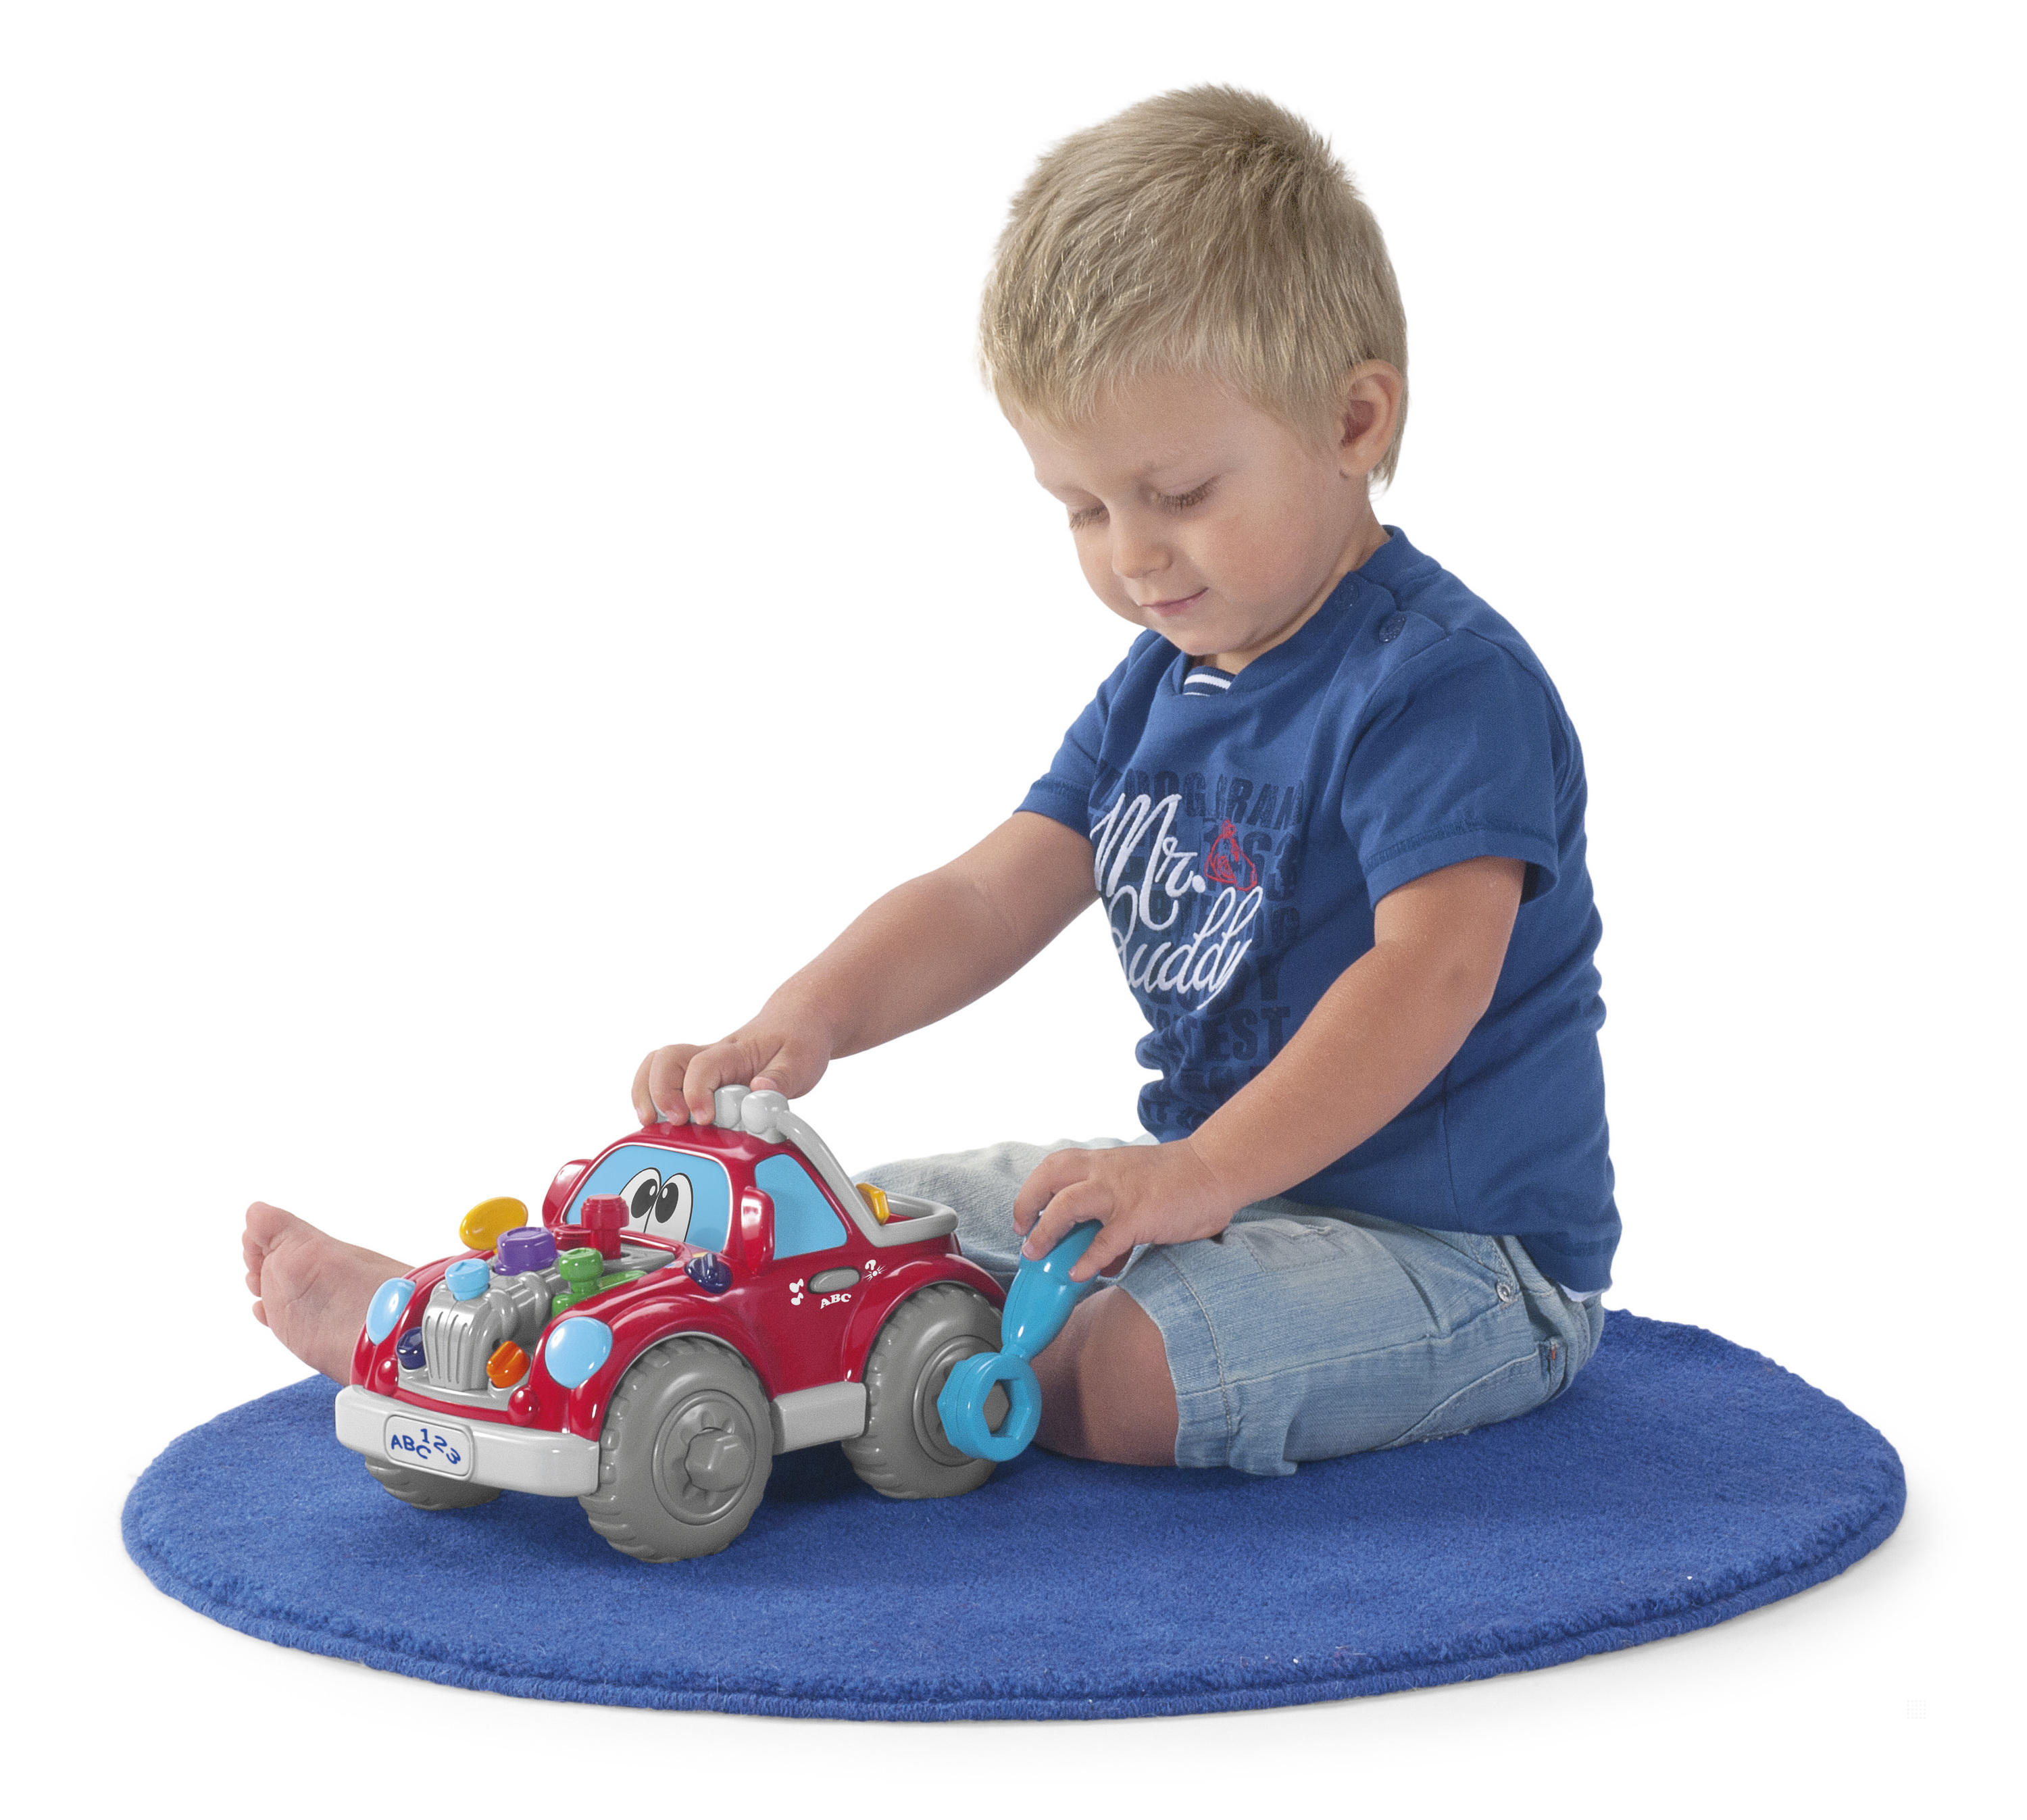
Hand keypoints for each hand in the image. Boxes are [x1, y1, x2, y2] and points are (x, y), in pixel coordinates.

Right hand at [631, 998, 835, 1125]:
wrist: (797, 1021)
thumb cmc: (798, 1040)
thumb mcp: (801, 1062)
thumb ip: (781, 1080)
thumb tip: (759, 1093)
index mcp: (734, 1052)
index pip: (702, 1066)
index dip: (696, 1093)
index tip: (704, 1119)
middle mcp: (711, 1054)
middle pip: (666, 1059)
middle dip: (660, 1091)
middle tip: (675, 1121)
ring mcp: (701, 1064)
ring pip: (657, 1064)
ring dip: (647, 1092)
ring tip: (652, 1121)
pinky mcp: (699, 1076)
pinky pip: (662, 1076)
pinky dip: (651, 1095)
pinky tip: (657, 1120)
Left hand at [1011, 1140, 1237, 1281]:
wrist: (1216, 1169)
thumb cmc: (1179, 1181)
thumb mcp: (1137, 1194)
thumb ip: (1114, 1224)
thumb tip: (1099, 1262)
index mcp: (1102, 1163)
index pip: (1054, 1167)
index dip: (1033, 1189)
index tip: (1026, 1214)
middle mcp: (1104, 1172)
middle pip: (1049, 1177)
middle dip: (1027, 1202)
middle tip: (1022, 1230)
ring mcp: (1120, 1193)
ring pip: (1067, 1204)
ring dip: (1046, 1230)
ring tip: (1036, 1253)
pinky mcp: (1139, 1216)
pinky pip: (1104, 1241)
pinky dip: (1087, 1260)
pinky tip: (1079, 1274)